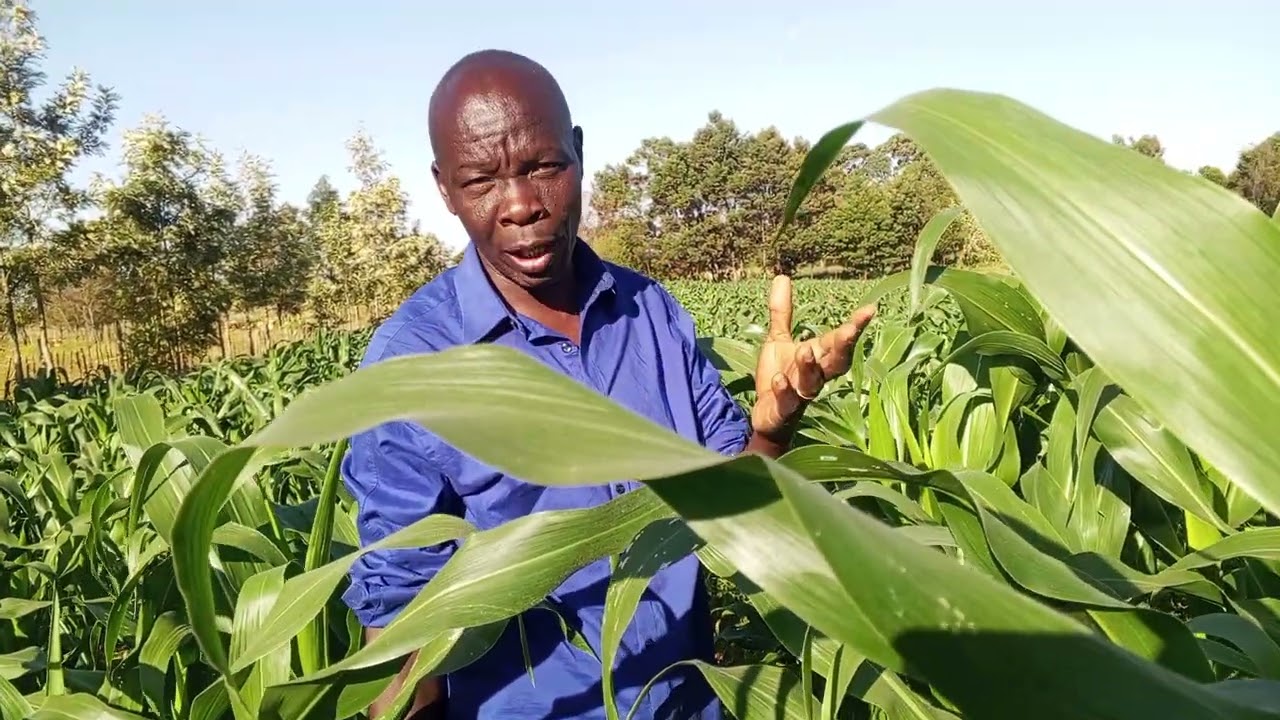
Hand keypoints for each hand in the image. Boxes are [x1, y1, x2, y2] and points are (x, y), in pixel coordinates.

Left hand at [750, 275, 876, 439]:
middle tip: (848, 330)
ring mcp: (801, 393)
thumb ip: (782, 312)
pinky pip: (787, 401)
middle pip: (836, 362)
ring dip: (810, 367)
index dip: (855, 326)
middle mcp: (815, 375)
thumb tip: (781, 276)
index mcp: (818, 356)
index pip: (839, 340)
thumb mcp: (779, 340)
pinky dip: (784, 391)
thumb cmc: (780, 376)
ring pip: (812, 382)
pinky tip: (778, 379)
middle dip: (843, 347)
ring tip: (806, 350)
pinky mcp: (783, 410)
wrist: (768, 417)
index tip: (870, 309)